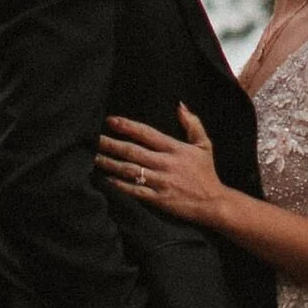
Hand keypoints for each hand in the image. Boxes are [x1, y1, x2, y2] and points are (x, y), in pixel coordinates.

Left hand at [97, 106, 224, 228]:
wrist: (214, 203)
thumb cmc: (206, 173)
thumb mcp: (204, 145)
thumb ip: (192, 123)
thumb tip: (180, 105)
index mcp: (175, 149)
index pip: (147, 133)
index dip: (127, 126)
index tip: (110, 121)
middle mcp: (166, 164)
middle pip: (132, 151)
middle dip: (111, 144)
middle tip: (93, 138)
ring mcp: (161, 182)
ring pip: (130, 170)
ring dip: (110, 163)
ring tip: (94, 157)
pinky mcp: (158, 199)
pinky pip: (134, 191)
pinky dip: (119, 185)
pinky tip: (106, 179)